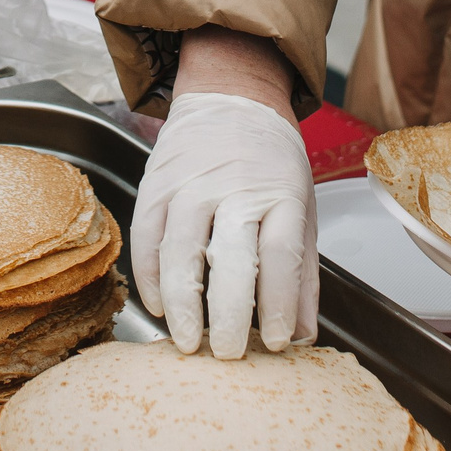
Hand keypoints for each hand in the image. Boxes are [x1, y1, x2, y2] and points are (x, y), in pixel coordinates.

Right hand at [132, 30, 316, 358]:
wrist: (229, 97)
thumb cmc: (270, 161)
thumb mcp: (302, 206)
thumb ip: (302, 272)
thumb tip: (304, 334)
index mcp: (279, 193)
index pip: (280, 254)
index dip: (279, 303)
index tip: (278, 342)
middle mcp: (234, 188)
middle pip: (230, 258)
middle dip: (229, 315)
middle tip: (229, 353)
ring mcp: (190, 185)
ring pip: (180, 252)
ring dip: (183, 304)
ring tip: (188, 342)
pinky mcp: (155, 185)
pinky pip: (145, 238)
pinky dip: (150, 277)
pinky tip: (161, 306)